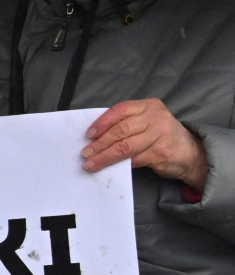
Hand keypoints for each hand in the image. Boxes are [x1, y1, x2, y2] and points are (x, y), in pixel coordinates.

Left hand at [84, 98, 209, 187]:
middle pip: (121, 130)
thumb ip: (127, 124)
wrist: (190, 152)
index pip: (120, 110)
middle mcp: (156, 117)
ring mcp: (160, 134)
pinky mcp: (161, 152)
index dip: (102, 122)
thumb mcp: (147, 122)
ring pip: (125, 147)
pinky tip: (109, 168)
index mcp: (149, 106)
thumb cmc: (161, 136)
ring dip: (105, 157)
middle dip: (100, 143)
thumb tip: (95, 137)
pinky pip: (134, 159)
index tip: (88, 135)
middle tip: (85, 153)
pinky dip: (119, 164)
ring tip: (91, 163)